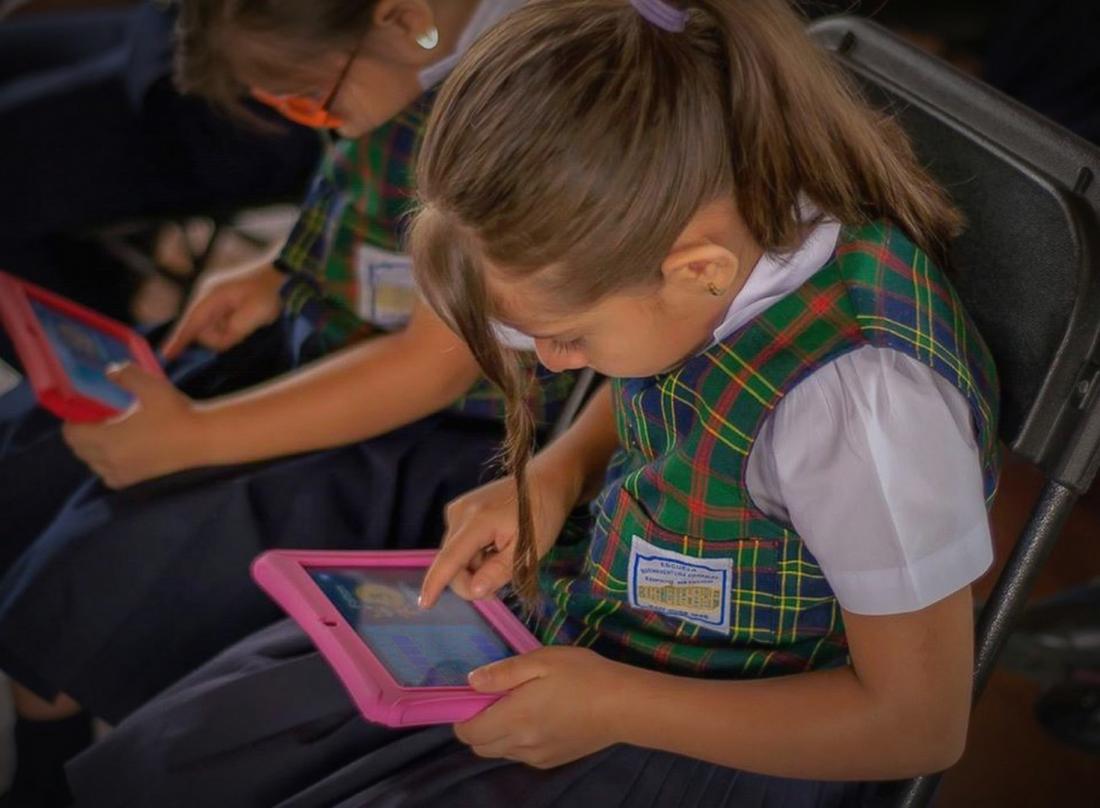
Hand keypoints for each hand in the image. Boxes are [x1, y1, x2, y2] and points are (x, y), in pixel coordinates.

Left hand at [62, 364, 205, 487]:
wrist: (203, 439)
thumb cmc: (175, 413)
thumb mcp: (150, 386)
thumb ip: (125, 375)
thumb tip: (110, 371)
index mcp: (107, 439)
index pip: (72, 434)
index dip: (73, 419)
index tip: (83, 408)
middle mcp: (110, 461)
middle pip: (79, 450)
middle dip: (80, 434)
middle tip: (95, 418)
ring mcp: (123, 473)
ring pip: (93, 463)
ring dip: (92, 449)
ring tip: (108, 433)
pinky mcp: (136, 480)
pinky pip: (108, 475)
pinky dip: (107, 464)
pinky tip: (121, 451)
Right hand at [160, 262, 283, 358]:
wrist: (282, 279)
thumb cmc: (269, 293)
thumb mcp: (255, 312)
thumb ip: (235, 329)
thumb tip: (222, 342)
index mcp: (213, 298)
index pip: (192, 323)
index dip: (179, 340)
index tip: (166, 355)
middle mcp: (210, 301)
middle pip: (203, 331)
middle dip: (219, 338)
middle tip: (244, 332)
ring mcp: (218, 306)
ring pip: (213, 332)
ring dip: (228, 336)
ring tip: (249, 326)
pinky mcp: (226, 311)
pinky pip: (222, 328)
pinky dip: (231, 333)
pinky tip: (244, 328)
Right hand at [419, 463, 580, 607]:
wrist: (546, 480)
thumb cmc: (542, 514)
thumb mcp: (527, 550)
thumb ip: (498, 571)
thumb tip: (474, 591)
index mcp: (476, 521)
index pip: (449, 559)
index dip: (434, 584)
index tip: (424, 605)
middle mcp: (459, 513)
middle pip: (452, 561)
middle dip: (471, 580)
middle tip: (498, 589)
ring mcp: (458, 509)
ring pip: (456, 555)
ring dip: (475, 567)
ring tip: (503, 559)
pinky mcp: (461, 509)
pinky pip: (460, 543)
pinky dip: (475, 554)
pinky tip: (495, 548)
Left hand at [455, 646, 626, 767]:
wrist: (624, 705)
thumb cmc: (583, 675)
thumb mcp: (542, 660)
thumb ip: (503, 672)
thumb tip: (471, 682)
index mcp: (514, 718)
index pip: (467, 732)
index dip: (461, 716)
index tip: (472, 697)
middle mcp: (521, 744)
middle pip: (479, 747)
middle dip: (476, 727)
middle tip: (494, 700)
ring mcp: (537, 756)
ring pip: (499, 752)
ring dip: (496, 734)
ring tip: (518, 707)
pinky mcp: (553, 760)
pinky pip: (520, 755)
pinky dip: (517, 741)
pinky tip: (537, 720)